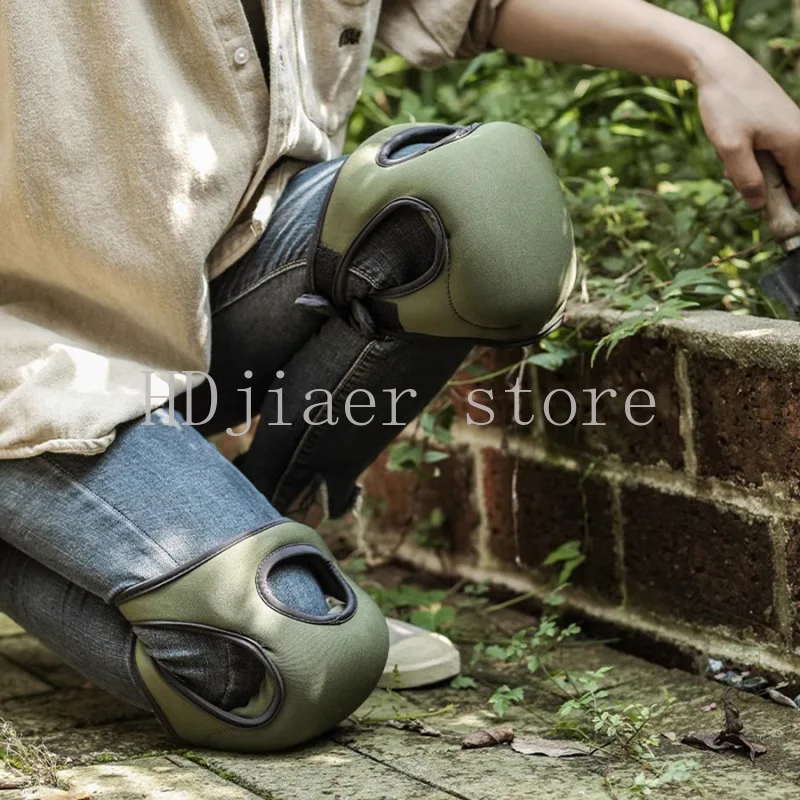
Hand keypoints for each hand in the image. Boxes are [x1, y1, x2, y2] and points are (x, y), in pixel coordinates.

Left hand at [694, 39, 799, 209]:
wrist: (720, 66)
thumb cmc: (726, 104)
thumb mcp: (731, 148)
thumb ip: (747, 179)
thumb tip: (759, 205)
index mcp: (796, 143)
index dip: (781, 205)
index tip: (758, 210)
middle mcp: (799, 134)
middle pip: (787, 178)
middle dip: (759, 185)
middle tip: (732, 176)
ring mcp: (789, 126)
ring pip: (774, 165)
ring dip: (750, 170)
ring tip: (728, 160)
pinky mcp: (777, 122)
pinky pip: (767, 150)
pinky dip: (748, 155)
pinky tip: (730, 146)